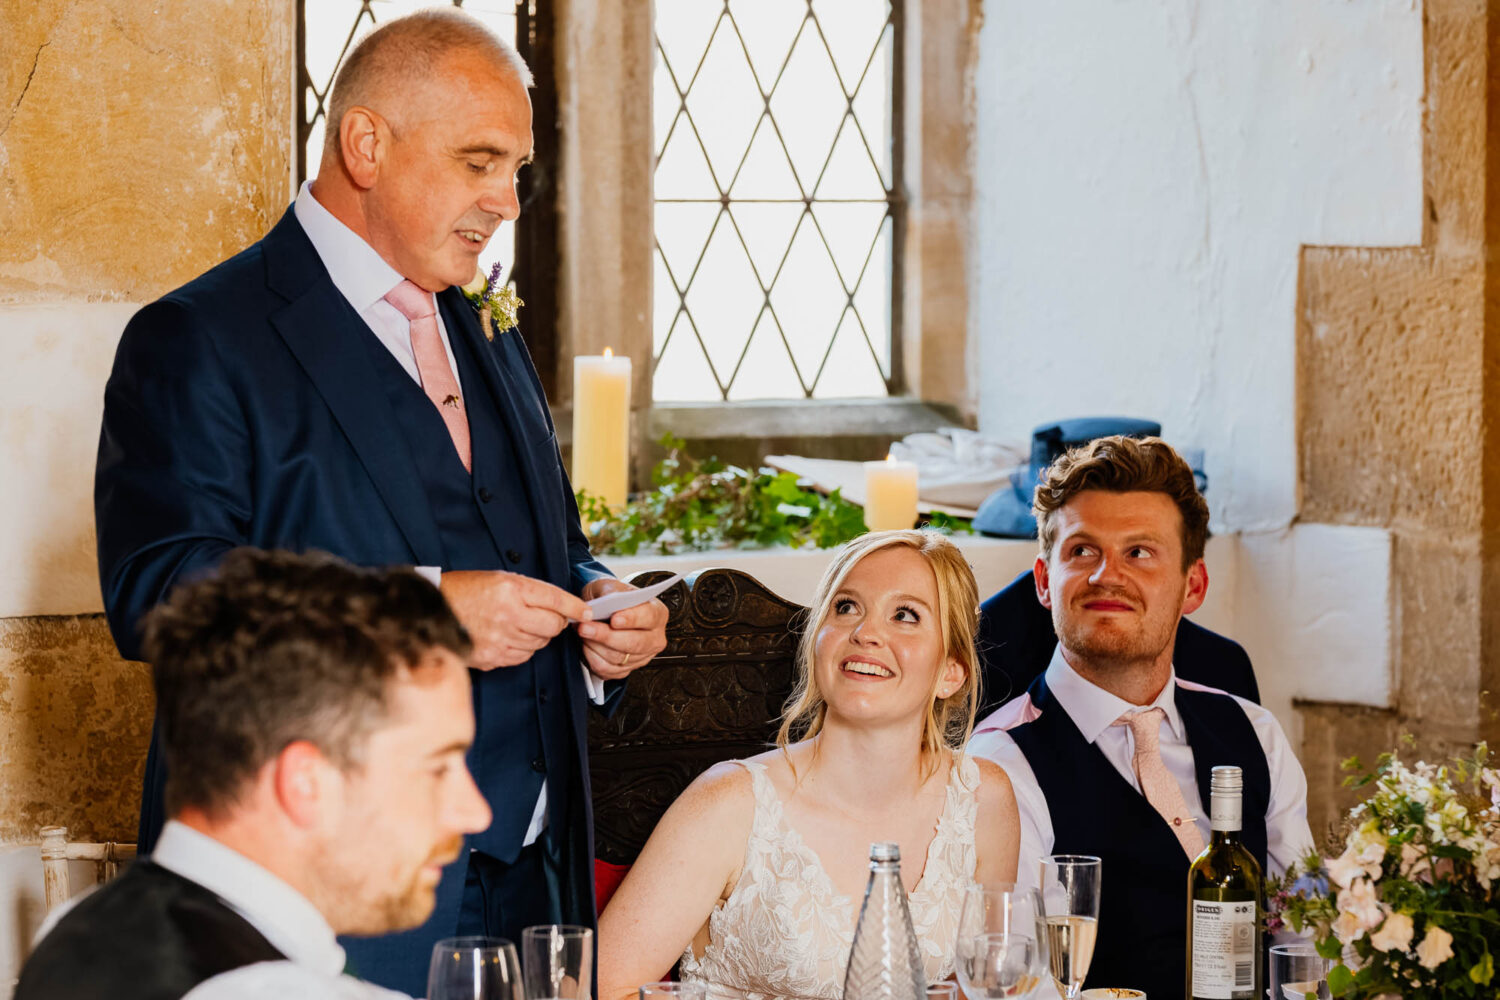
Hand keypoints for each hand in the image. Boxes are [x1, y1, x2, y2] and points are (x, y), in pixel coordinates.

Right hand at [441, 570, 591, 669]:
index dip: (575, 607)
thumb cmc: (466, 590)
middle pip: (553, 626)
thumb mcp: (499, 579)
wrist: (430, 610)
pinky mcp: (492, 658)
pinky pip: (522, 656)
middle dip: (556, 623)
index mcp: (510, 589)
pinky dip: (522, 648)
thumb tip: (563, 608)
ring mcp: (499, 639)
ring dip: (537, 636)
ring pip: (539, 643)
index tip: (585, 612)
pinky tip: (508, 637)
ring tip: (520, 625)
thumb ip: (531, 591)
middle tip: (548, 618)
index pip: (555, 599)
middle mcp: (508, 614)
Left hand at [577, 577, 668, 680]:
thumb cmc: (610, 597)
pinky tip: (585, 645)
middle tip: (585, 628)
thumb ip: (611, 591)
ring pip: (619, 658)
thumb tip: (608, 599)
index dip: (632, 619)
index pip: (648, 617)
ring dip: (595, 646)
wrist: (603, 610)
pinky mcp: (627, 669)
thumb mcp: (610, 586)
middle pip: (635, 643)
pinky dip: (592, 657)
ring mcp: (643, 656)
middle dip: (606, 636)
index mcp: (657, 613)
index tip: (614, 619)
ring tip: (581, 632)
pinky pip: (608, 670)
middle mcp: (655, 638)